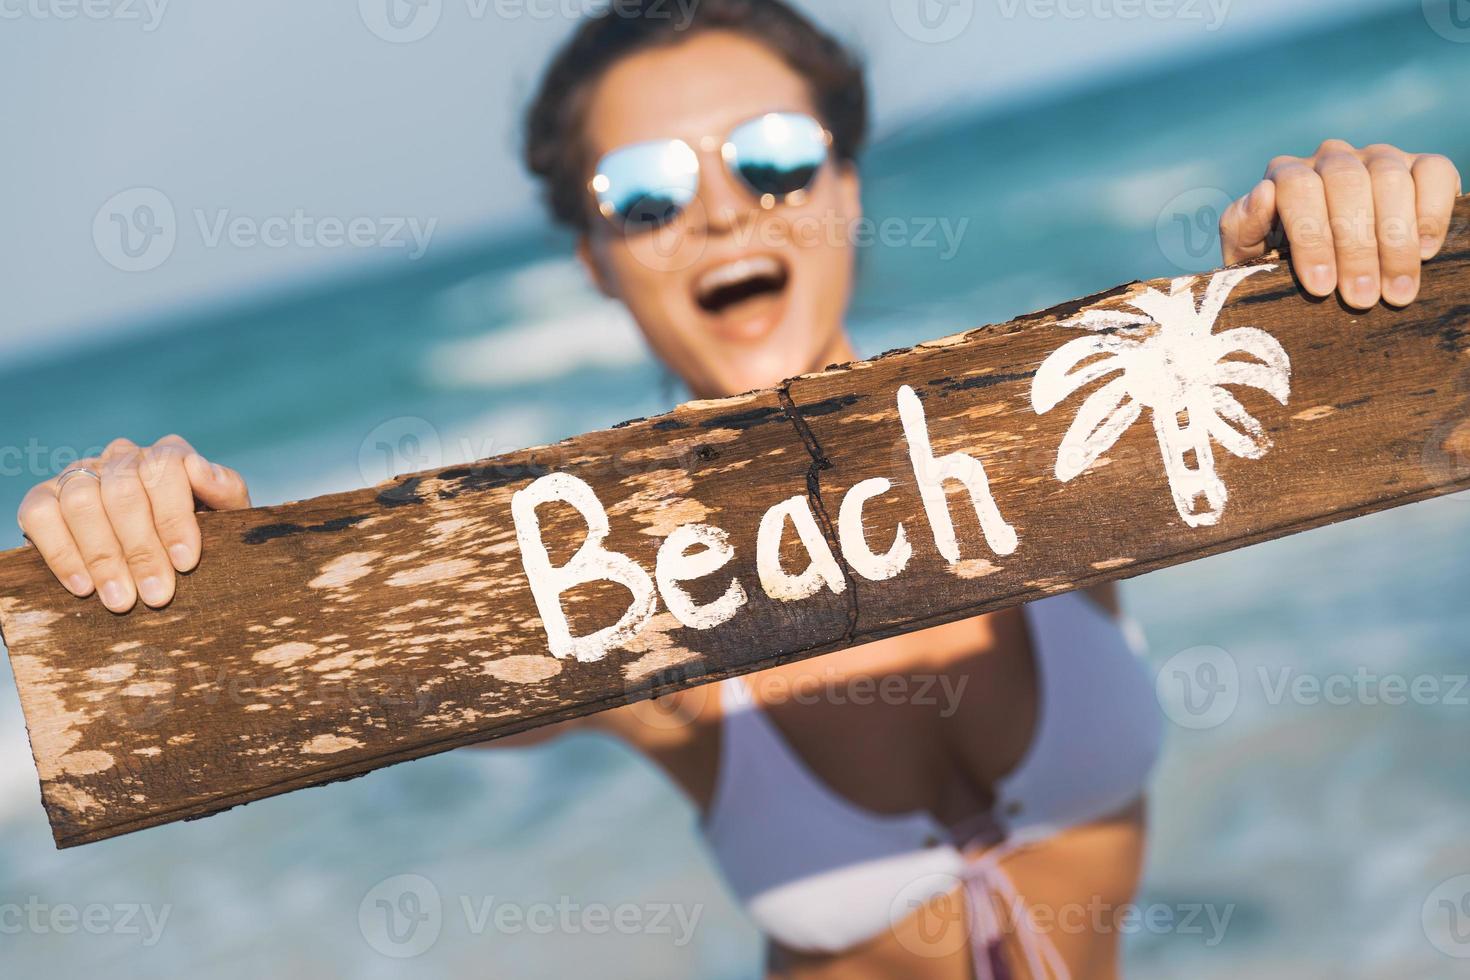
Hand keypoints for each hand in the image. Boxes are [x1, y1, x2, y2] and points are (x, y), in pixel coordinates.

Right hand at [17, 435, 250, 612]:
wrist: (167, 556)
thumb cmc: (202, 534)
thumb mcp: (227, 515)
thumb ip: (225, 490)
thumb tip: (200, 469)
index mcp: (166, 455)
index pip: (166, 468)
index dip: (175, 517)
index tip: (186, 562)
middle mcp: (121, 458)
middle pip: (123, 490)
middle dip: (142, 549)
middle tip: (157, 595)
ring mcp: (80, 475)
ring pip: (81, 501)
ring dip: (102, 556)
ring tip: (121, 600)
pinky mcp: (44, 498)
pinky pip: (40, 514)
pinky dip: (61, 552)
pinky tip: (83, 586)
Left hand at [1220, 140, 1461, 309]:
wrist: (1323, 268)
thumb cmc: (1279, 264)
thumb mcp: (1247, 253)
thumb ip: (1243, 227)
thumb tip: (1263, 192)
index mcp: (1287, 173)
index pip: (1297, 187)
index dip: (1311, 237)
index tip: (1320, 287)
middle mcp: (1332, 157)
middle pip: (1346, 183)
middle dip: (1354, 247)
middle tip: (1360, 299)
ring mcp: (1378, 157)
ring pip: (1390, 179)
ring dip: (1394, 241)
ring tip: (1396, 293)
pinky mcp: (1420, 165)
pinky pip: (1434, 171)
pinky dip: (1432, 211)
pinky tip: (1425, 253)